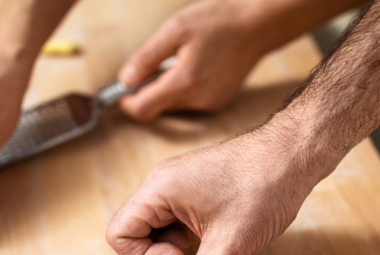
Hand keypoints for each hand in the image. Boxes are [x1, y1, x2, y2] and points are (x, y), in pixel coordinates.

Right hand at [106, 120, 337, 254]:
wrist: (293, 154)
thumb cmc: (264, 187)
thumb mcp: (230, 245)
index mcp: (159, 190)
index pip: (118, 234)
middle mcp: (161, 183)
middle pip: (133, 230)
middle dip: (158, 252)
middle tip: (192, 252)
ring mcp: (176, 182)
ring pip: (154, 226)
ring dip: (173, 244)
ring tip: (207, 240)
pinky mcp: (192, 186)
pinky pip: (172, 217)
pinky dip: (185, 233)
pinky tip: (214, 232)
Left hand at [117, 0, 269, 120]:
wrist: (258, 24)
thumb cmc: (219, 20)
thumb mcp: (175, 29)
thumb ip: (146, 58)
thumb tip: (125, 79)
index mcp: (183, 83)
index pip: (143, 109)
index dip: (127, 103)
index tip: (121, 91)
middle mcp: (197, 100)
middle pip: (158, 108)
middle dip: (148, 91)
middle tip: (149, 65)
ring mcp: (210, 104)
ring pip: (174, 105)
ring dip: (167, 88)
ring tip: (178, 59)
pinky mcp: (219, 102)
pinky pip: (190, 101)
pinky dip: (183, 88)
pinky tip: (194, 65)